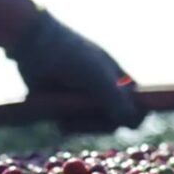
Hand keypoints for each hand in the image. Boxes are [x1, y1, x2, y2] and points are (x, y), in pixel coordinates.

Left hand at [7, 11, 144, 129]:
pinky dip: (70, 125)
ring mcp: (84, 101)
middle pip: (115, 122)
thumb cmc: (73, 57)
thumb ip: (117, 100)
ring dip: (85, 126)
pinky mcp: (66, 108)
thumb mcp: (99, 77)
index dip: (136, 114)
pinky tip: (61, 118)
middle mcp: (104, 92)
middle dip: (103, 124)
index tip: (127, 120)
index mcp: (119, 81)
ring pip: (94, 127)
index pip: (138, 105)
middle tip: (88, 119)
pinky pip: (75, 127)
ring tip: (69, 119)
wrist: (35, 46)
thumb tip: (132, 124)